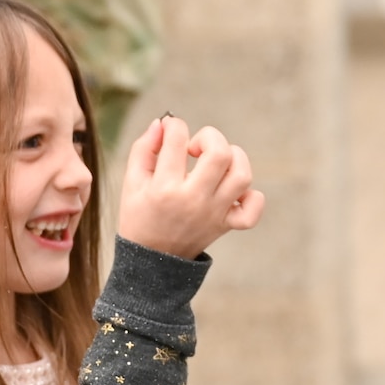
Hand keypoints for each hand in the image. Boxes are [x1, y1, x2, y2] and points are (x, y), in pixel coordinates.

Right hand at [117, 115, 264, 258]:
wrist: (151, 261)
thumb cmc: (139, 215)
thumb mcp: (131, 181)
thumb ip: (144, 148)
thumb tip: (163, 123)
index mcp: (164, 187)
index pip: (177, 138)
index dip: (173, 125)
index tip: (170, 131)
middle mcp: (194, 200)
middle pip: (220, 153)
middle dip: (209, 137)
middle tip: (194, 149)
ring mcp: (214, 213)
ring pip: (242, 175)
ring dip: (234, 158)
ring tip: (216, 163)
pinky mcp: (226, 225)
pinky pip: (253, 209)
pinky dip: (250, 195)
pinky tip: (231, 190)